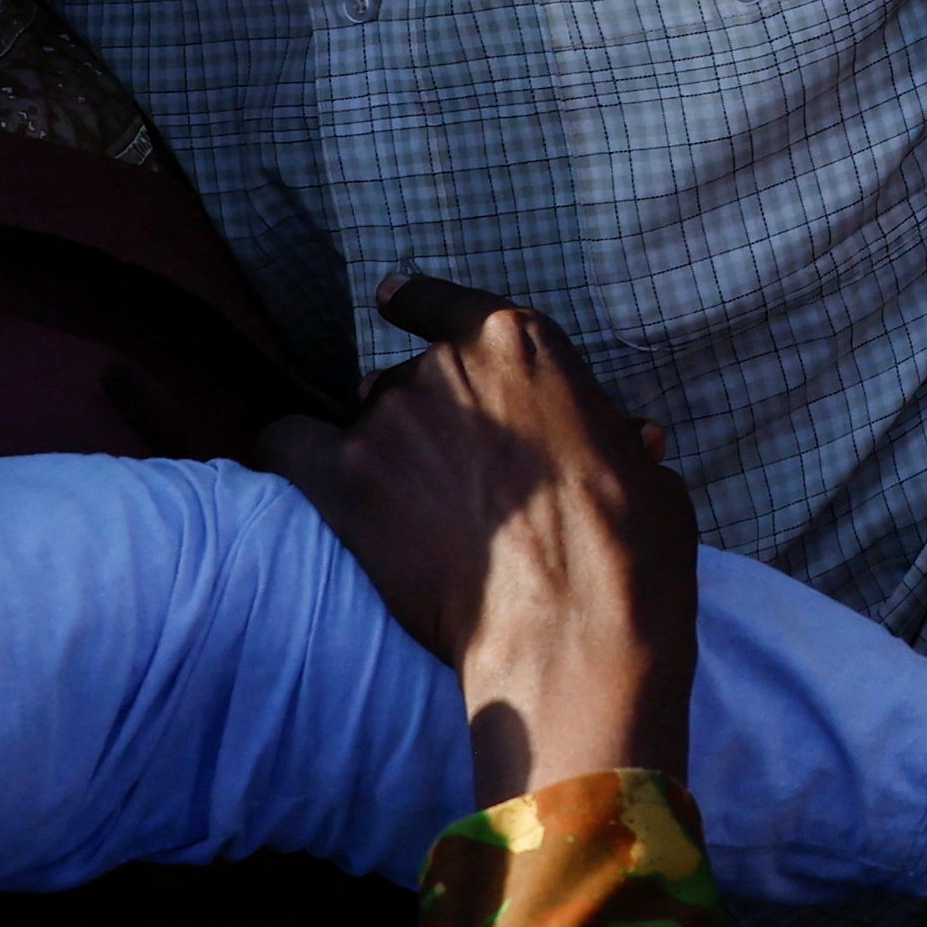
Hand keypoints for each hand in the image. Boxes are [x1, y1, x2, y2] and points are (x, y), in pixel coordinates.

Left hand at [259, 272, 697, 807]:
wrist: (574, 624)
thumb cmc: (628, 548)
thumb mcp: (639, 465)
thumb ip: (606, 433)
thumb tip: (627, 436)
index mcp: (521, 341)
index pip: (447, 303)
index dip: (419, 306)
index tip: (394, 303)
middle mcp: (446, 364)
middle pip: (407, 376)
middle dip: (422, 419)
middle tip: (449, 478)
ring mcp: (391, 418)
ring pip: (361, 417)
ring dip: (379, 451)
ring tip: (405, 510)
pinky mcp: (347, 480)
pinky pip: (287, 444)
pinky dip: (291, 453)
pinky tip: (300, 474)